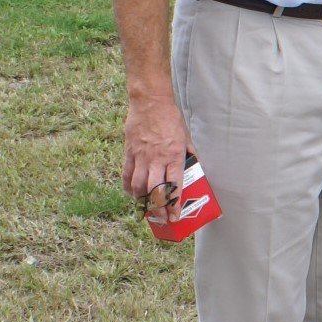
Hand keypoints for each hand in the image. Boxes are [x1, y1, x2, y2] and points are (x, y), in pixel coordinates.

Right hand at [121, 96, 191, 222]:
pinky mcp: (129, 152)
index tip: (175, 217)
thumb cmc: (170, 119)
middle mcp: (157, 159)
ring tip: (147, 209)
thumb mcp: (186, 137)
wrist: (150, 102)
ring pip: (138, 186)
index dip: (174, 205)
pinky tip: (132, 194)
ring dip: (142, 201)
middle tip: (162, 219)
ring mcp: (141, 156)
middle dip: (158, 209)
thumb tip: (195, 168)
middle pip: (155, 191)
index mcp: (174, 156)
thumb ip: (190, 154)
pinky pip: (126, 175)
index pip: (174, 187)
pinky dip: (128, 187)